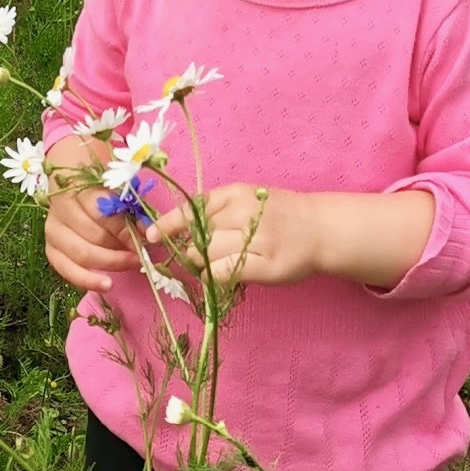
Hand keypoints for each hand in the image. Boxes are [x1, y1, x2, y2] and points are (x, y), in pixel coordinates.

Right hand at [44, 169, 143, 295]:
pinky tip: (106, 284)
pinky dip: (87, 281)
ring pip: (82, 254)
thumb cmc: (99, 187)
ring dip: (110, 263)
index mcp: (75, 188)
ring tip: (131, 265)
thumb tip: (149, 232)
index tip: (144, 240)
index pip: (102, 213)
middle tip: (141, 255)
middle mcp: (60, 209)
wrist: (73, 188)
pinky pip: (66, 270)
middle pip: (93, 236)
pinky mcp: (51, 249)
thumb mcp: (116, 189)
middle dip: (121, 249)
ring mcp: (53, 230)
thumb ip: (132, 208)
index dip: (124, 230)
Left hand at [139, 184, 323, 289]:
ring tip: (217, 263)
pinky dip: (218, 276)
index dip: (168, 224)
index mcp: (235, 194)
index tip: (150, 235)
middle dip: (191, 251)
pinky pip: (225, 274)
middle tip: (200, 256)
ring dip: (203, 265)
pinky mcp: (264, 266)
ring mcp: (254, 240)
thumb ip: (217, 209)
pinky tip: (227, 273)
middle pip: (196, 238)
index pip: (192, 209)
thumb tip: (180, 230)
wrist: (319, 228)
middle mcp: (243, 213)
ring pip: (207, 257)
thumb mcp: (247, 198)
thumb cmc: (279, 213)